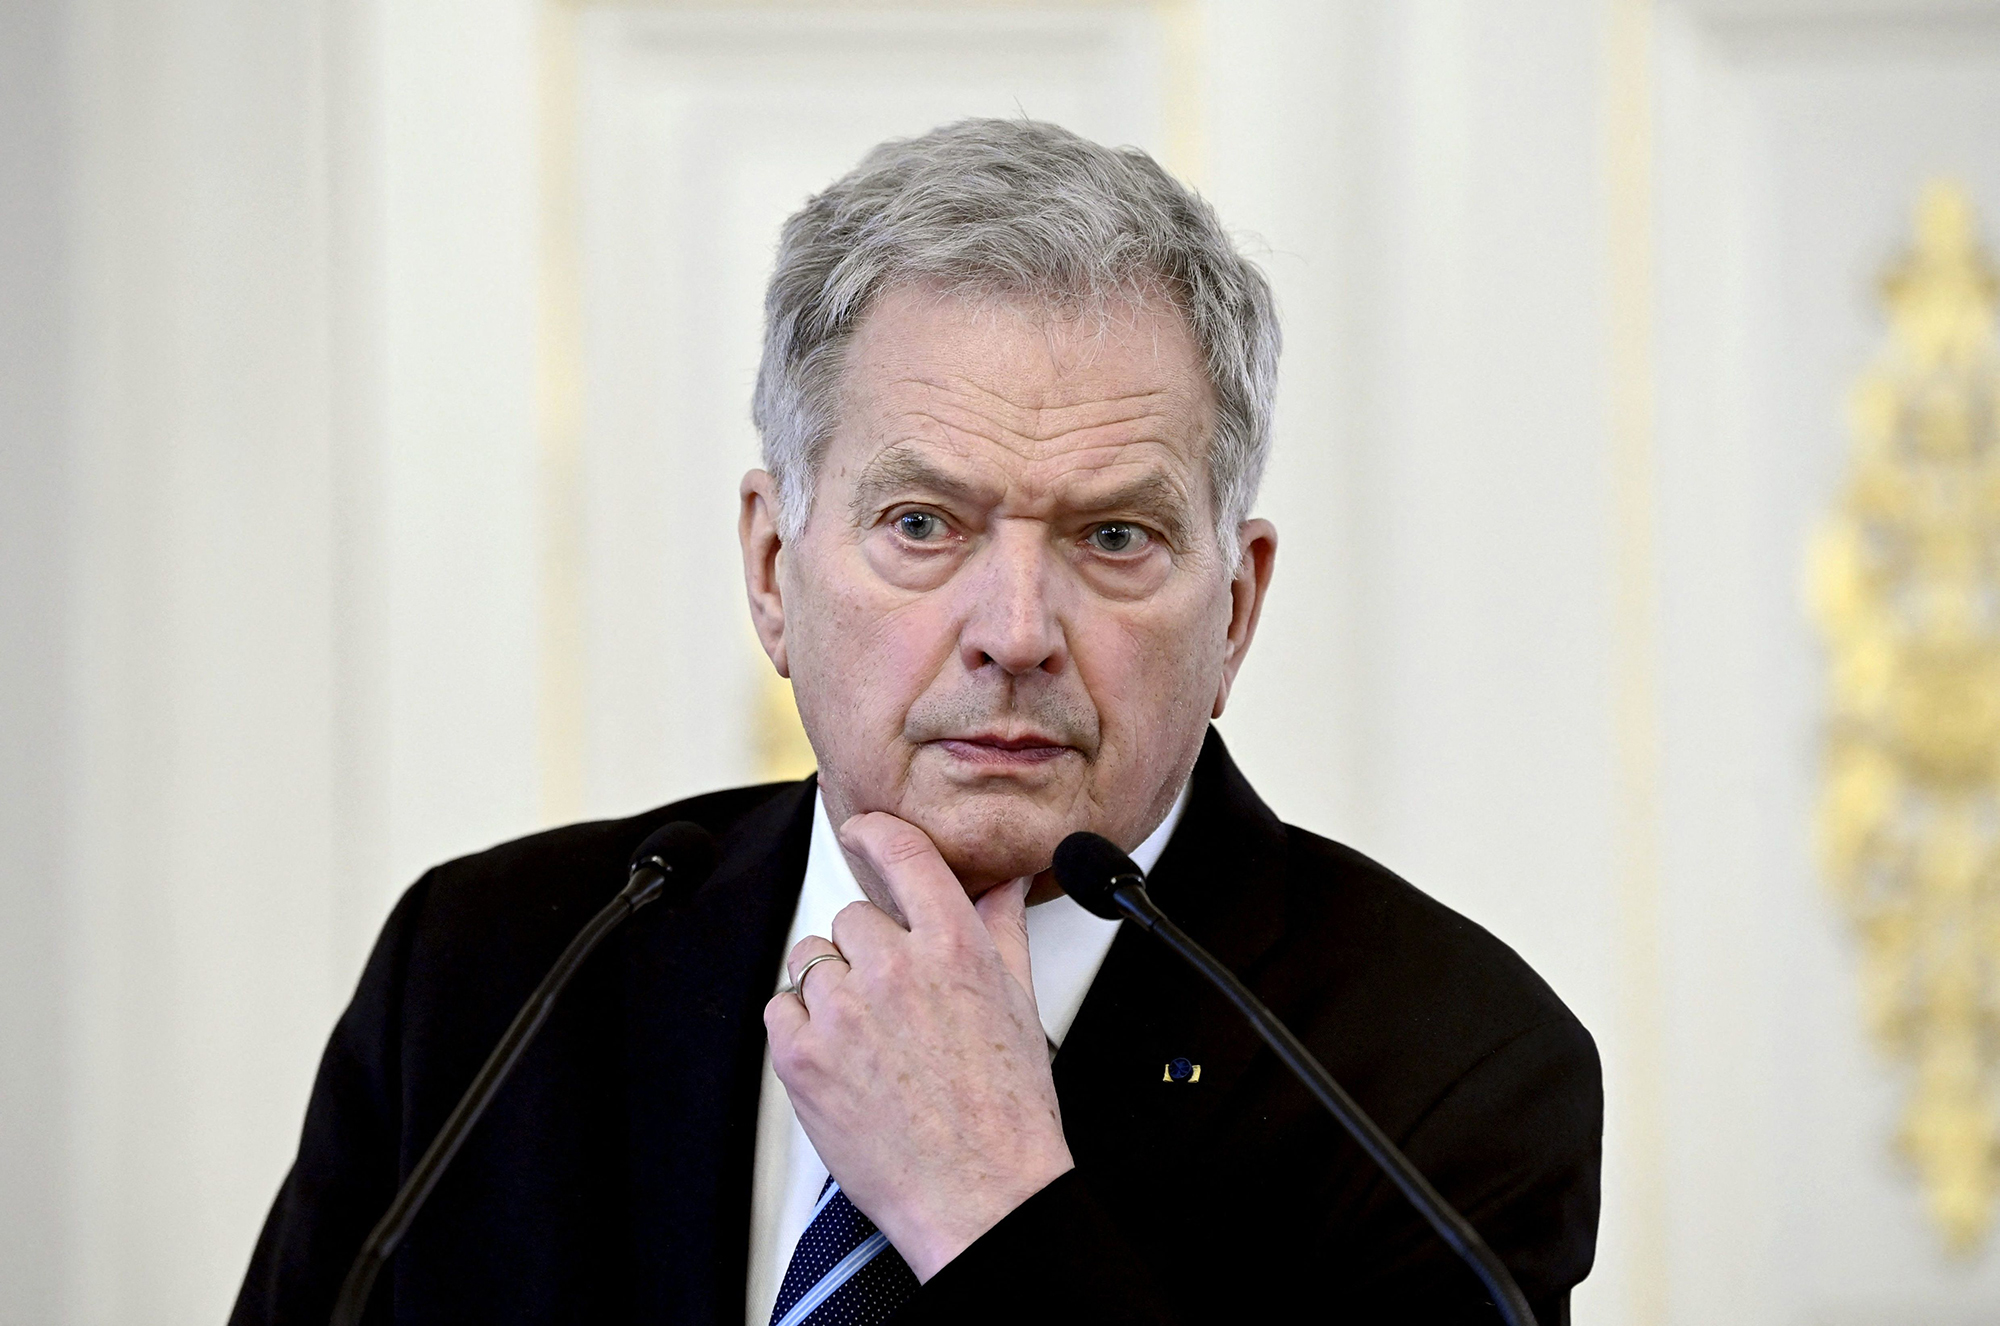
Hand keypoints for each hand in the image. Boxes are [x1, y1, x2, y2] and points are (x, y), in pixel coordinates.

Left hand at [764, 812, 1074, 1280]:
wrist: (982, 1195)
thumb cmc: (1007, 1110)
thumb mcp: (1018, 1003)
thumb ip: (1001, 928)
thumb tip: (1001, 881)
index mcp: (953, 945)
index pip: (900, 851)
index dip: (873, 834)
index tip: (860, 833)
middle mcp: (894, 968)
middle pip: (853, 918)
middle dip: (868, 951)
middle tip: (896, 1004)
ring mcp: (843, 1012)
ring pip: (813, 963)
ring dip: (834, 992)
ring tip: (873, 1043)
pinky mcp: (803, 1058)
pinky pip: (782, 1011)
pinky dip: (802, 1031)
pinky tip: (844, 1063)